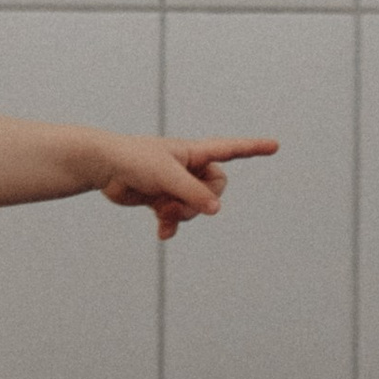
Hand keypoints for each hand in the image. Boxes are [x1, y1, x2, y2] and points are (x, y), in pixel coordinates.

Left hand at [95, 135, 279, 240]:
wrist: (103, 168)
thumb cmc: (135, 160)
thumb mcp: (168, 176)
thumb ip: (194, 193)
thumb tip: (217, 209)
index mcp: (194, 152)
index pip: (231, 150)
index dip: (253, 149)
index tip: (275, 146)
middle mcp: (189, 167)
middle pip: (215, 189)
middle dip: (201, 201)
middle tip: (178, 202)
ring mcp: (176, 184)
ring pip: (196, 207)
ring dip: (181, 213)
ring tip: (162, 210)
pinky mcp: (161, 199)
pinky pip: (176, 217)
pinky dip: (170, 225)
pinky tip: (162, 232)